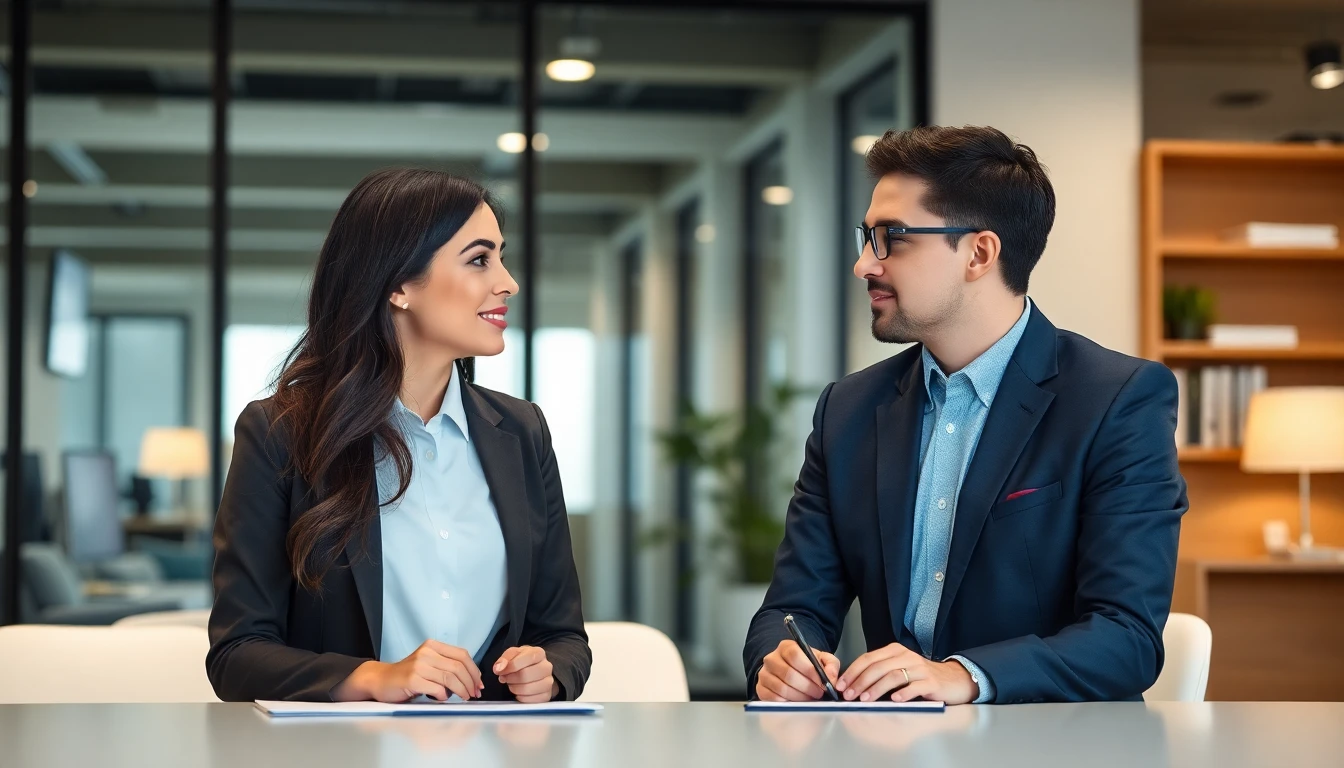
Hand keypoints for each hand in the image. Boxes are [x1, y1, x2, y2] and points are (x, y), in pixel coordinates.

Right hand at [333, 640, 482, 702]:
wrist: (381, 680)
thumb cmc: (407, 675)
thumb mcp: (428, 664)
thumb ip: (446, 666)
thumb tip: (471, 679)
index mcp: (433, 646)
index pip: (462, 655)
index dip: (474, 670)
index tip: (479, 683)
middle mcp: (427, 652)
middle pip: (458, 667)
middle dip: (470, 682)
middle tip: (474, 694)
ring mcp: (419, 665)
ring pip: (450, 678)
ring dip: (461, 690)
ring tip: (464, 698)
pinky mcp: (412, 679)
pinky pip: (437, 689)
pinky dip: (444, 696)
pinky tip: (442, 698)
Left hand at [493, 646, 558, 702]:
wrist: (534, 670)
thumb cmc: (521, 661)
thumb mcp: (512, 654)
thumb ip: (504, 659)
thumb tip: (498, 668)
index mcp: (539, 653)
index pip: (526, 658)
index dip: (510, 666)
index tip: (500, 671)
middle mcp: (547, 667)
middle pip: (525, 675)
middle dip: (511, 678)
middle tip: (505, 678)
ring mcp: (549, 682)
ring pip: (527, 689)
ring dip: (514, 688)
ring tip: (512, 684)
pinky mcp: (546, 696)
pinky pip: (530, 700)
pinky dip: (520, 697)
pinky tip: (519, 692)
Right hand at [755, 639, 840, 701]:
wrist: (789, 670)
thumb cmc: (807, 665)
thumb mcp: (821, 660)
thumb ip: (830, 665)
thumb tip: (831, 678)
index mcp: (786, 647)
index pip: (795, 655)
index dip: (810, 671)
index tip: (823, 683)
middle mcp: (771, 658)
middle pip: (789, 674)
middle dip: (808, 687)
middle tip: (819, 694)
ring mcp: (764, 674)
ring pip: (782, 688)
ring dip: (800, 697)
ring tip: (810, 698)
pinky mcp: (761, 689)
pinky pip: (774, 699)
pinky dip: (788, 702)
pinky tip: (797, 701)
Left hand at [836, 644, 976, 704]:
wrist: (953, 679)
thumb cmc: (922, 677)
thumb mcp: (899, 669)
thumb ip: (880, 673)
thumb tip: (854, 685)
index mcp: (895, 651)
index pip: (868, 658)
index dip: (852, 671)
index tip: (841, 685)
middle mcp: (906, 656)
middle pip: (878, 667)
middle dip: (860, 682)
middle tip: (849, 695)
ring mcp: (919, 668)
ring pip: (893, 676)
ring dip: (876, 688)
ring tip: (865, 699)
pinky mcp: (931, 682)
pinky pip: (915, 686)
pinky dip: (903, 693)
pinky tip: (894, 700)